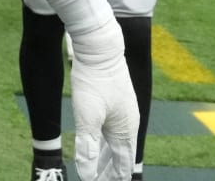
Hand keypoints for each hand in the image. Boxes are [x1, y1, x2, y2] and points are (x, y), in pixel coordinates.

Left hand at [68, 22, 139, 180]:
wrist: (99, 46)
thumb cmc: (94, 80)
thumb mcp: (87, 115)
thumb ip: (87, 146)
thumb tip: (86, 175)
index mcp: (125, 132)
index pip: (123, 166)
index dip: (112, 179)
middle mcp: (128, 123)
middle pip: (120, 156)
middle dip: (108, 171)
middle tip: (95, 179)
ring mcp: (123, 111)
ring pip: (114, 141)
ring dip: (104, 156)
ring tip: (95, 168)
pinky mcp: (115, 100)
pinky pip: (111, 127)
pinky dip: (103, 139)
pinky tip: (97, 139)